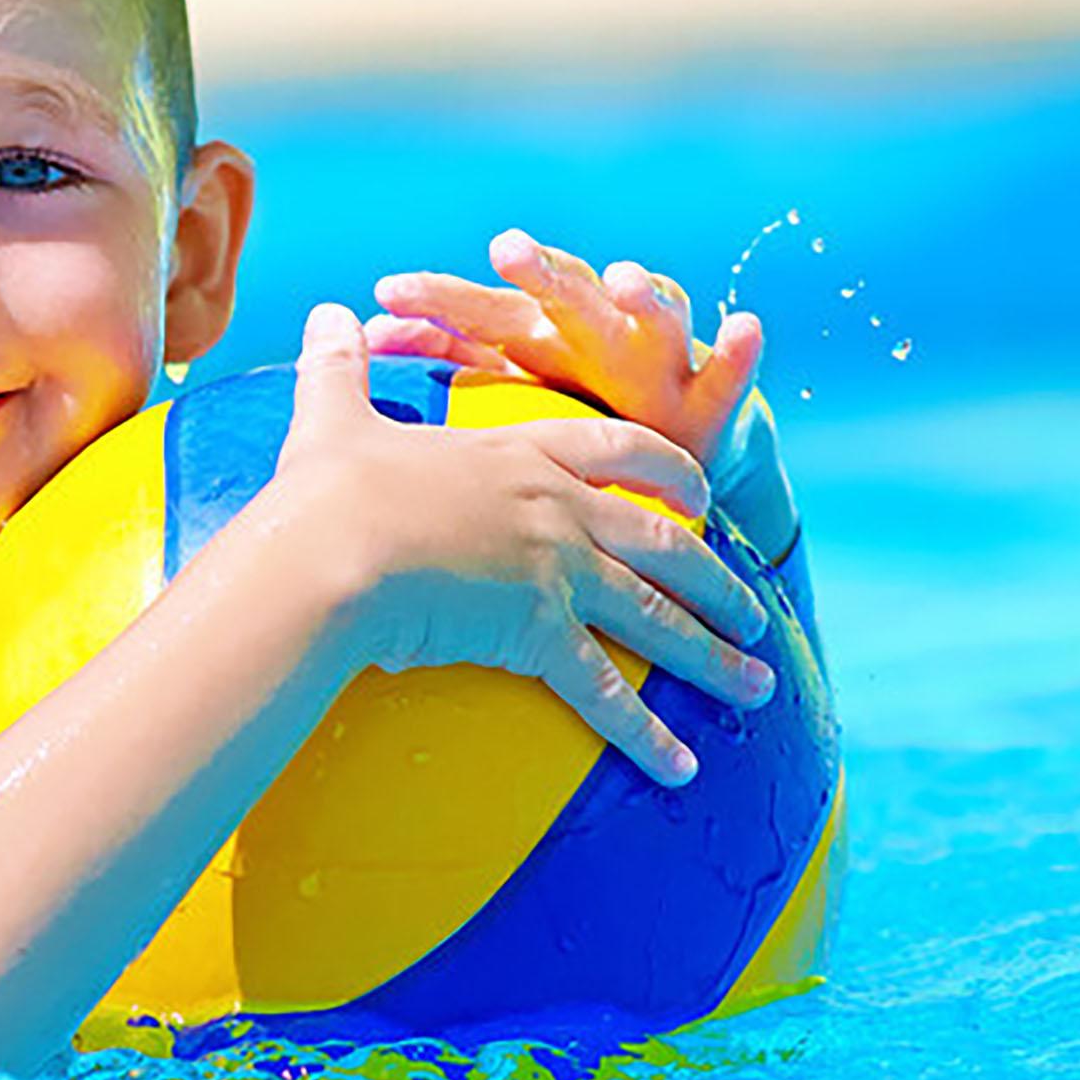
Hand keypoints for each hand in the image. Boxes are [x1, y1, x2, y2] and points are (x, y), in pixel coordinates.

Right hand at [271, 302, 774, 782]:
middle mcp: (556, 507)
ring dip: (715, 655)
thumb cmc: (324, 492)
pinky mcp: (539, 630)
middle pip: (663, 539)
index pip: (619, 450)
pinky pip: (606, 692)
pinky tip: (683, 767)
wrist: (327, 551)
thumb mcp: (331, 419)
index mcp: (519, 452)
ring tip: (758, 687)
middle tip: (757, 612)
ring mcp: (556, 568)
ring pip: (658, 614)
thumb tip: (320, 312)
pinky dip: (648, 734)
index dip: (668, 470)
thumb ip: (337, 367)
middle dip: (717, 579)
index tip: (703, 493)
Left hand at [367, 228, 764, 470]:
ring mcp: (657, 358)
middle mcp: (598, 331)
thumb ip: (450, 359)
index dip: (439, 301)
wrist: (669, 453)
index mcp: (542, 333)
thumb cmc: (575, 408)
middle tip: (509, 250)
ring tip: (628, 280)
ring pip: (651, 317)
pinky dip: (739, 350)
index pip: (484, 310)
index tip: (387, 294)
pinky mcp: (708, 396)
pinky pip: (729, 373)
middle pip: (564, 294)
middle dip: (538, 271)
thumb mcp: (512, 386)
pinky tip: (743, 327)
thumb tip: (359, 337)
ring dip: (644, 294)